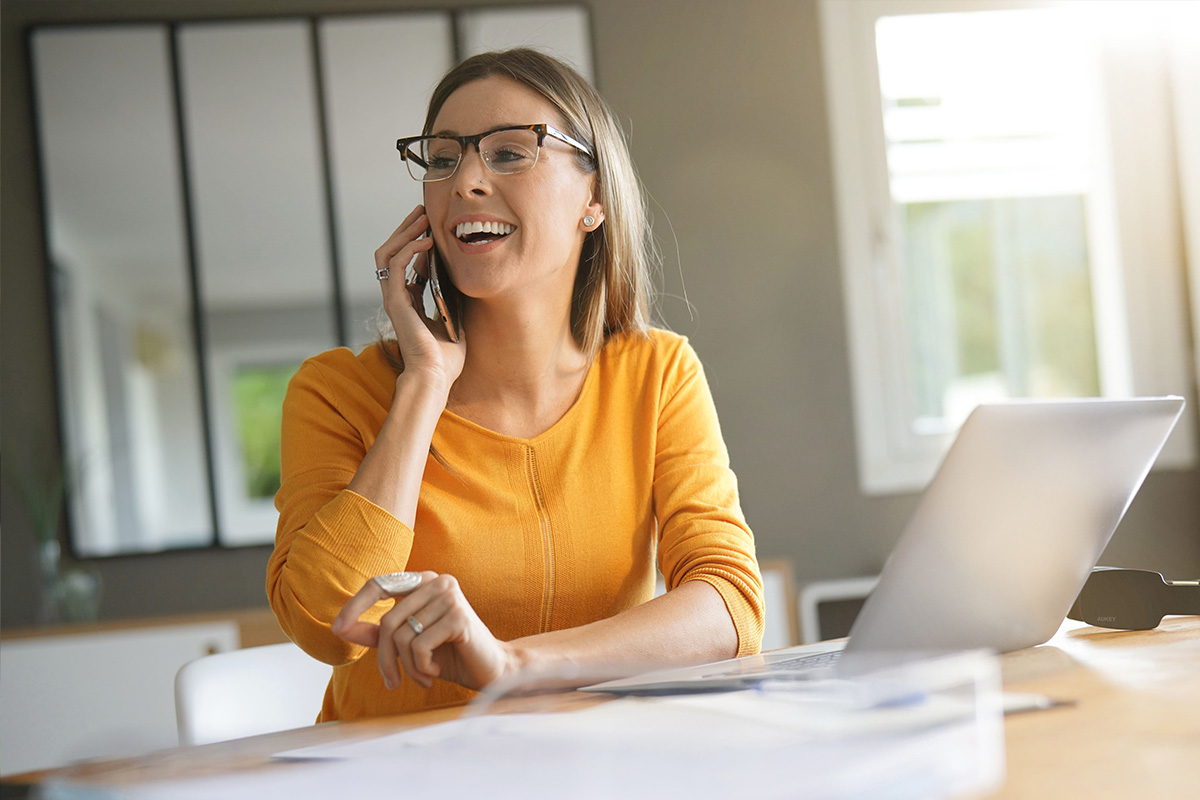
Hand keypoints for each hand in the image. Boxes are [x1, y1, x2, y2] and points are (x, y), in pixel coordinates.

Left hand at [332, 571, 512, 690]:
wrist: (491, 671)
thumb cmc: (450, 655)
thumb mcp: (409, 644)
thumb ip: (377, 634)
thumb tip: (340, 627)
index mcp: (424, 582)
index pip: (380, 584)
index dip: (355, 605)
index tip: (337, 628)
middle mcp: (437, 581)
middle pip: (389, 621)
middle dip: (385, 658)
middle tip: (393, 681)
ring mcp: (449, 596)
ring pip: (402, 637)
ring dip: (408, 667)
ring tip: (423, 675)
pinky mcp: (458, 616)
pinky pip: (419, 646)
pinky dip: (421, 668)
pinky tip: (436, 673)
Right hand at [374, 206, 465, 390]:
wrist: (436, 377)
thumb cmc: (446, 358)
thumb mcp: (454, 318)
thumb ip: (452, 297)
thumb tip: (463, 276)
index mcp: (408, 301)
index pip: (404, 262)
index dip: (415, 241)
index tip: (432, 226)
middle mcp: (397, 297)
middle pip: (391, 252)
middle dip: (406, 229)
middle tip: (423, 211)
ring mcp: (393, 298)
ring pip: (387, 253)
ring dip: (404, 232)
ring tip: (423, 218)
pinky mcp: (395, 302)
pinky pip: (395, 265)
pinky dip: (409, 248)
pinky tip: (427, 240)